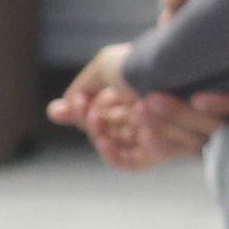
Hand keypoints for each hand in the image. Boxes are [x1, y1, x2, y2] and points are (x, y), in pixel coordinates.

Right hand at [48, 43, 158, 166]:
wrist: (173, 70)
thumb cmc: (143, 65)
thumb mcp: (107, 68)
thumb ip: (81, 89)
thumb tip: (56, 111)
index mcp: (130, 95)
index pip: (96, 113)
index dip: (80, 112)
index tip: (76, 101)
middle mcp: (139, 116)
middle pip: (101, 130)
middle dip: (86, 121)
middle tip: (86, 107)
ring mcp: (148, 134)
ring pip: (111, 144)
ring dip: (97, 133)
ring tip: (96, 115)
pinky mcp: (158, 152)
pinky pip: (130, 163)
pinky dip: (112, 156)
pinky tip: (103, 141)